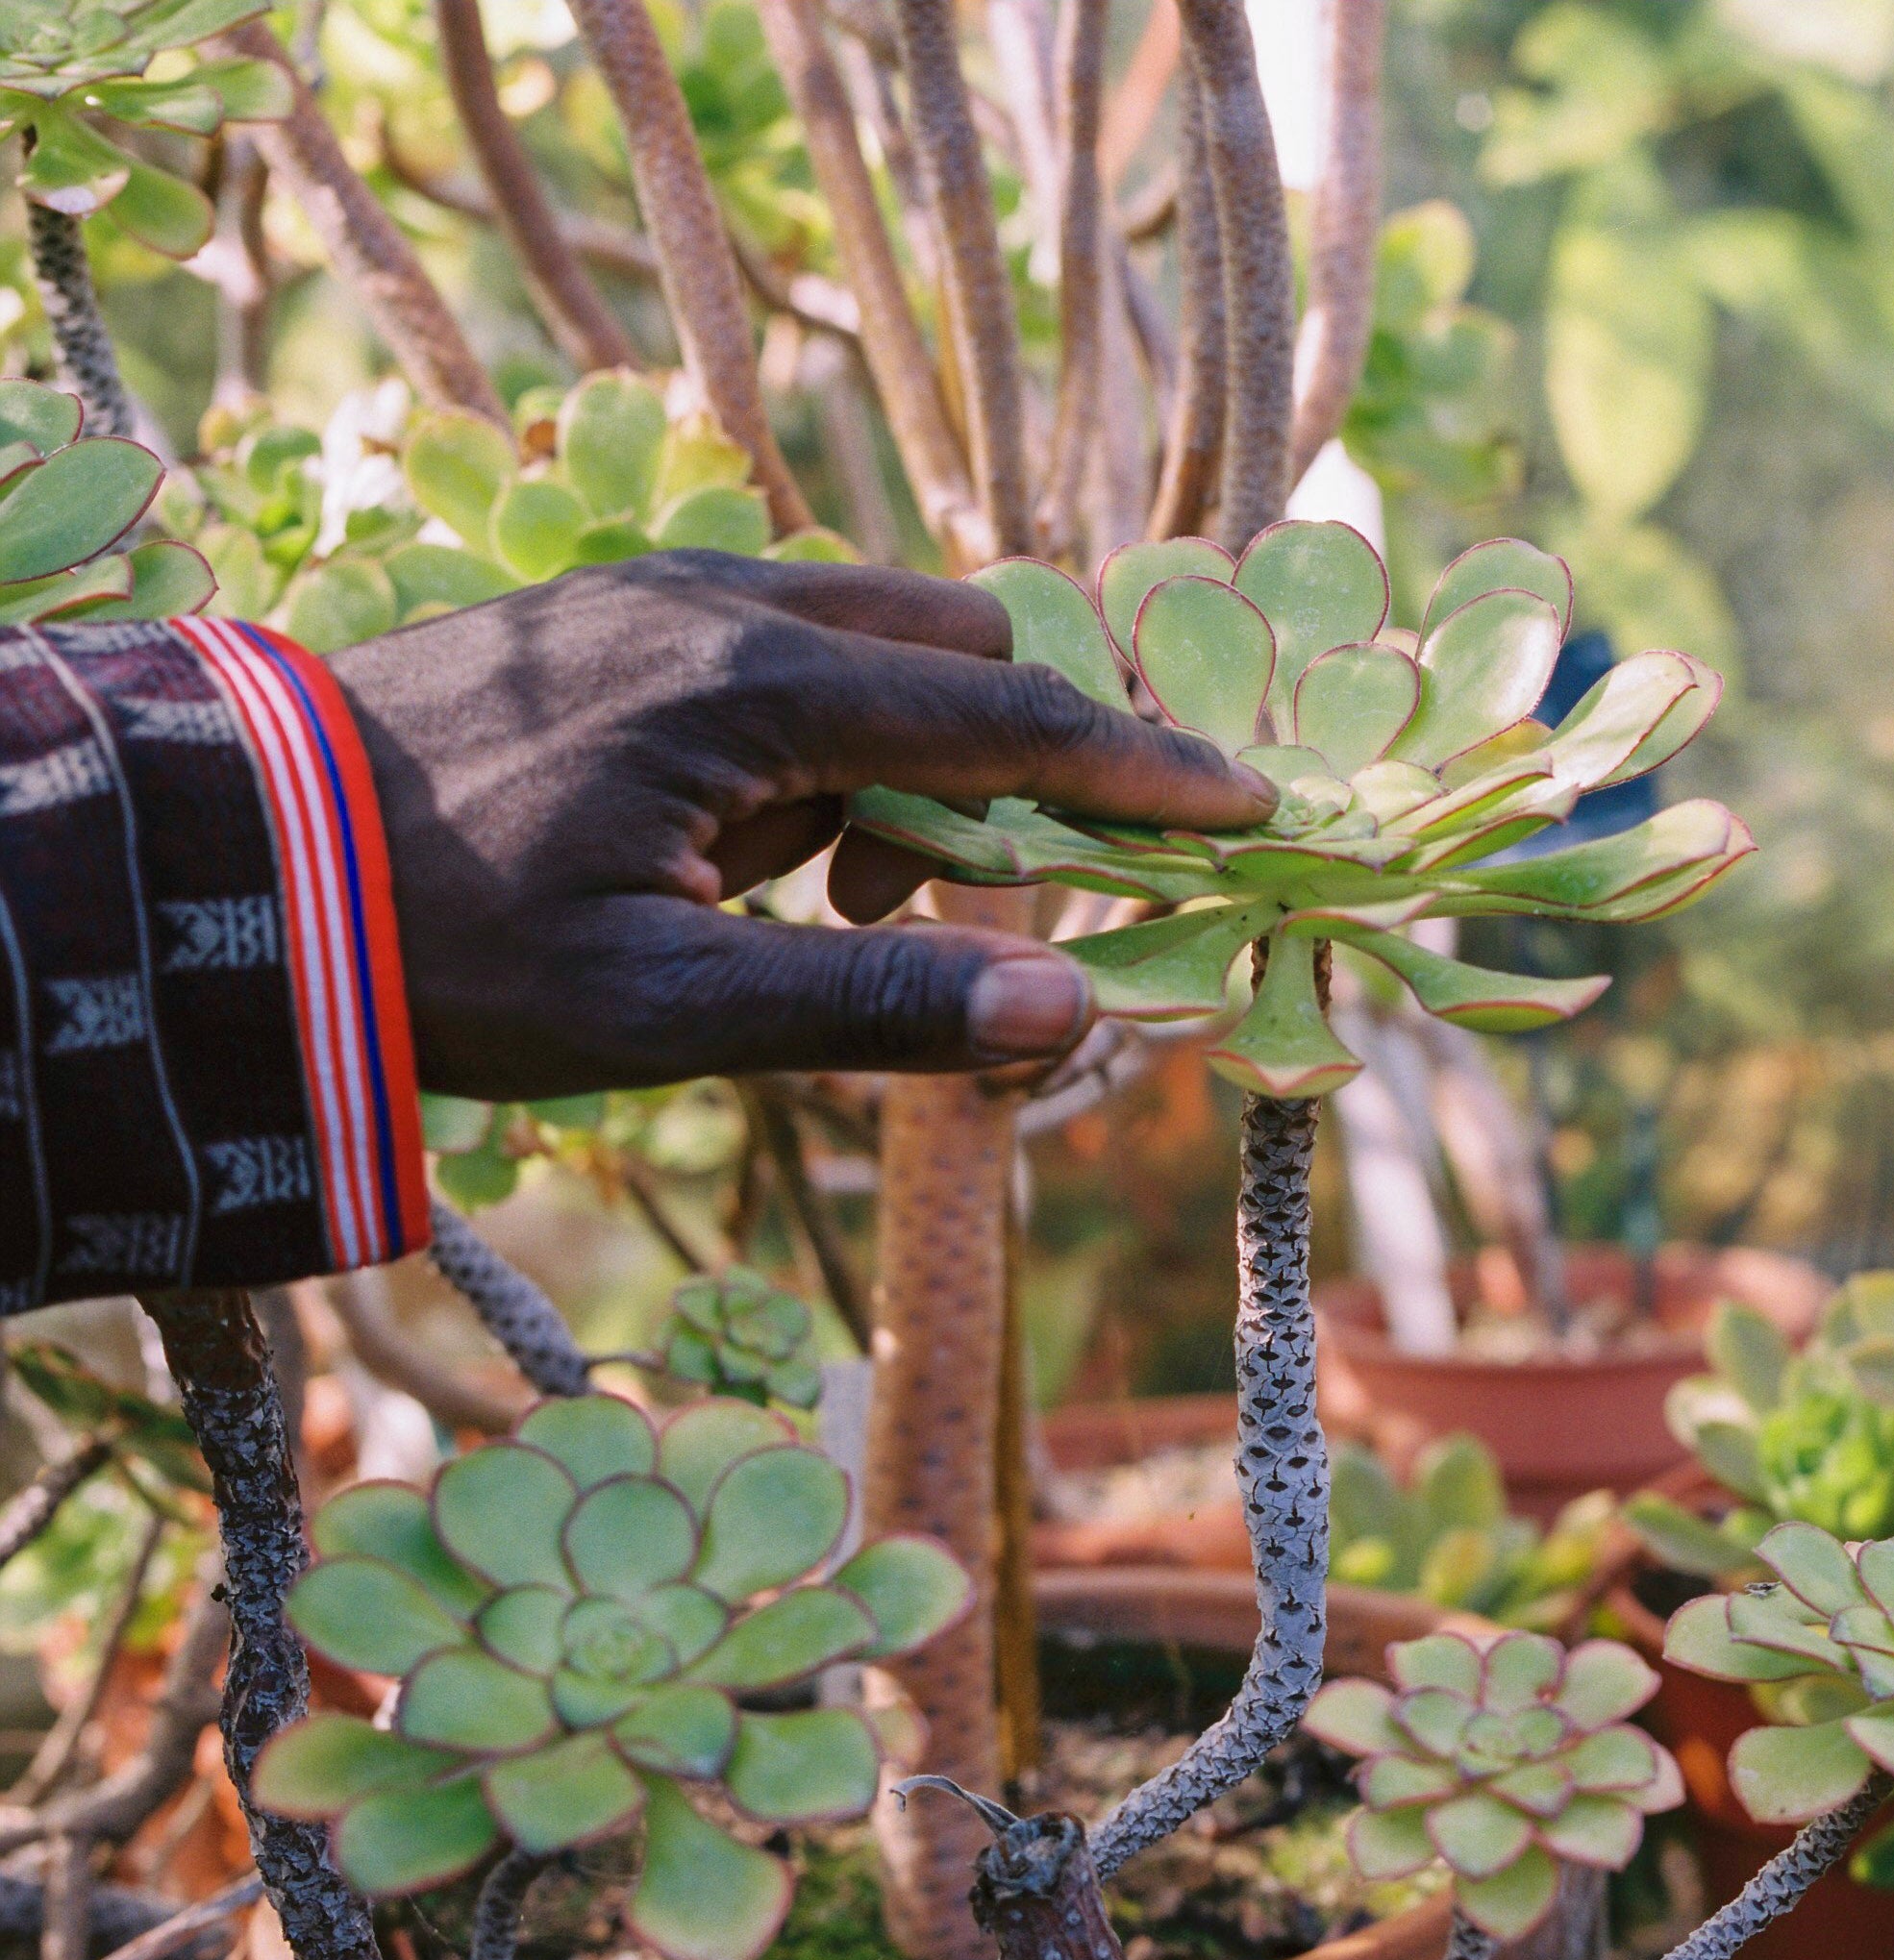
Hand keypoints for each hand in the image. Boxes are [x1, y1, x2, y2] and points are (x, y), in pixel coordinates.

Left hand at [331, 551, 1274, 1101]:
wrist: (219, 862)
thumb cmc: (440, 952)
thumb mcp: (665, 1010)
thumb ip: (877, 1000)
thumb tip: (1077, 1009)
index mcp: (758, 690)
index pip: (1015, 717)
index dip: (1145, 769)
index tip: (1252, 803)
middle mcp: (724, 605)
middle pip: (964, 641)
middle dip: (1030, 752)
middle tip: (1010, 875)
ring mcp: (660, 595)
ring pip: (876, 637)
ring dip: (920, 752)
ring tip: (837, 892)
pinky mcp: (610, 614)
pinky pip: (785, 647)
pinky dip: (831, 736)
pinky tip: (753, 844)